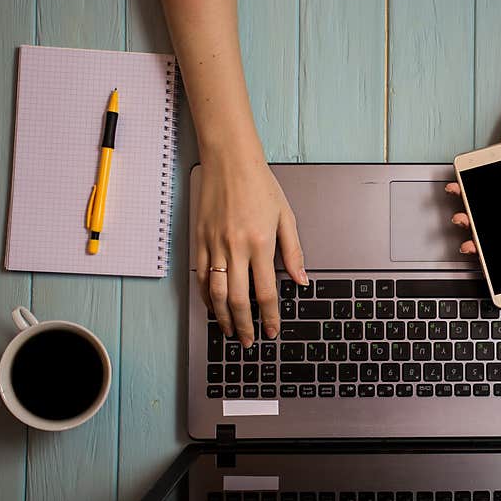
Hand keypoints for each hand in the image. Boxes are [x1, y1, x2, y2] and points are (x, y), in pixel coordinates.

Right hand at [196, 151, 306, 345]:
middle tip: (248, 341)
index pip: (265, 292)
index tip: (272, 330)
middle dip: (244, 325)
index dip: (269, 317)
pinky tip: (213, 307)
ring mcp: (214, 245)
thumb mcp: (286, 217)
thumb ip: (293, 252)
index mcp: (261, 244)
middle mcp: (236, 247)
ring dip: (222, 317)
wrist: (230, 160)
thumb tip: (301, 280)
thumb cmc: (260, 185)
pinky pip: (200, 276)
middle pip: (238, 300)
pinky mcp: (199, 239)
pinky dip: (205, 296)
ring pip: (215, 293)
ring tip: (229, 330)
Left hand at [446, 92, 500, 253]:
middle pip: (498, 223)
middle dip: (482, 237)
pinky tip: (455, 191)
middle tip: (469, 244)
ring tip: (459, 218)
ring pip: (483, 207)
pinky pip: (474, 183)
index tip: (494, 259)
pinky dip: (462, 189)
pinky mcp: (491, 170)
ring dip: (469, 215)